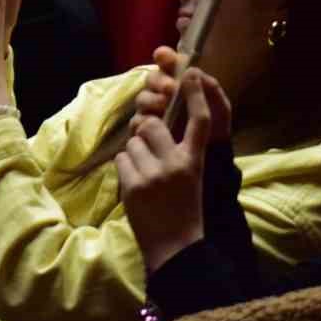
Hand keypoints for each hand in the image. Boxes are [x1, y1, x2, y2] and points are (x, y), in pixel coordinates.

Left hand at [116, 65, 232, 274]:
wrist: (176, 248)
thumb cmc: (184, 210)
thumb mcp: (192, 178)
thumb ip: (180, 152)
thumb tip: (156, 126)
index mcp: (196, 162)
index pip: (199, 121)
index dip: (196, 95)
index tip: (191, 73)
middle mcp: (176, 164)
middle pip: (151, 124)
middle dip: (145, 133)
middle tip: (150, 154)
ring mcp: (153, 174)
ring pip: (132, 142)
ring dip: (134, 155)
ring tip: (145, 177)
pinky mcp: (133, 185)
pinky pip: (120, 159)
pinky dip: (124, 170)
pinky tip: (136, 187)